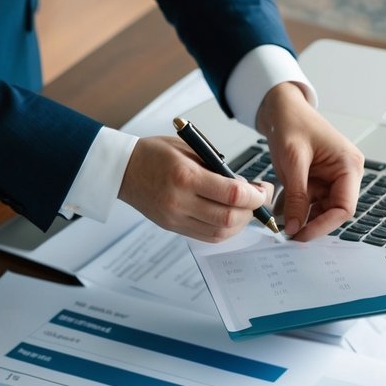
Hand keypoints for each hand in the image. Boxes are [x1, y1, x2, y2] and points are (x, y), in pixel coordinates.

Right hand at [118, 135, 273, 240]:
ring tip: (245, 209)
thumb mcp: (189, 149)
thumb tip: (245, 187)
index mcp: (186, 176)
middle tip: (259, 200)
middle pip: (228, 218)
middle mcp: (180, 201)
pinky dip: (223, 230)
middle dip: (251, 211)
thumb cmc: (155, 153)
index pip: (233, 194)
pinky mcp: (172, 227)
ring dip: (239, 223)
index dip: (256, 196)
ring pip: (219, 232)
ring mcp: (175, 218)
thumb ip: (217, 168)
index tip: (262, 190)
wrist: (122, 170)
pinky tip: (228, 217)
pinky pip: (206, 236)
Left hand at [256, 82, 363, 239]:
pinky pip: (311, 203)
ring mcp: (333, 178)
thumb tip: (295, 227)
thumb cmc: (292, 124)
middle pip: (334, 212)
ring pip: (322, 210)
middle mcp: (346, 174)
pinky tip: (283, 212)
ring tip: (282, 223)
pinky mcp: (320, 181)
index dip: (323, 225)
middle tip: (288, 234)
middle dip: (312, 223)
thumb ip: (296, 197)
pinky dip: (297, 209)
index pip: (344, 208)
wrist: (282, 109)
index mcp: (349, 166)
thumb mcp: (293, 162)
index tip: (301, 235)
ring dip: (303, 218)